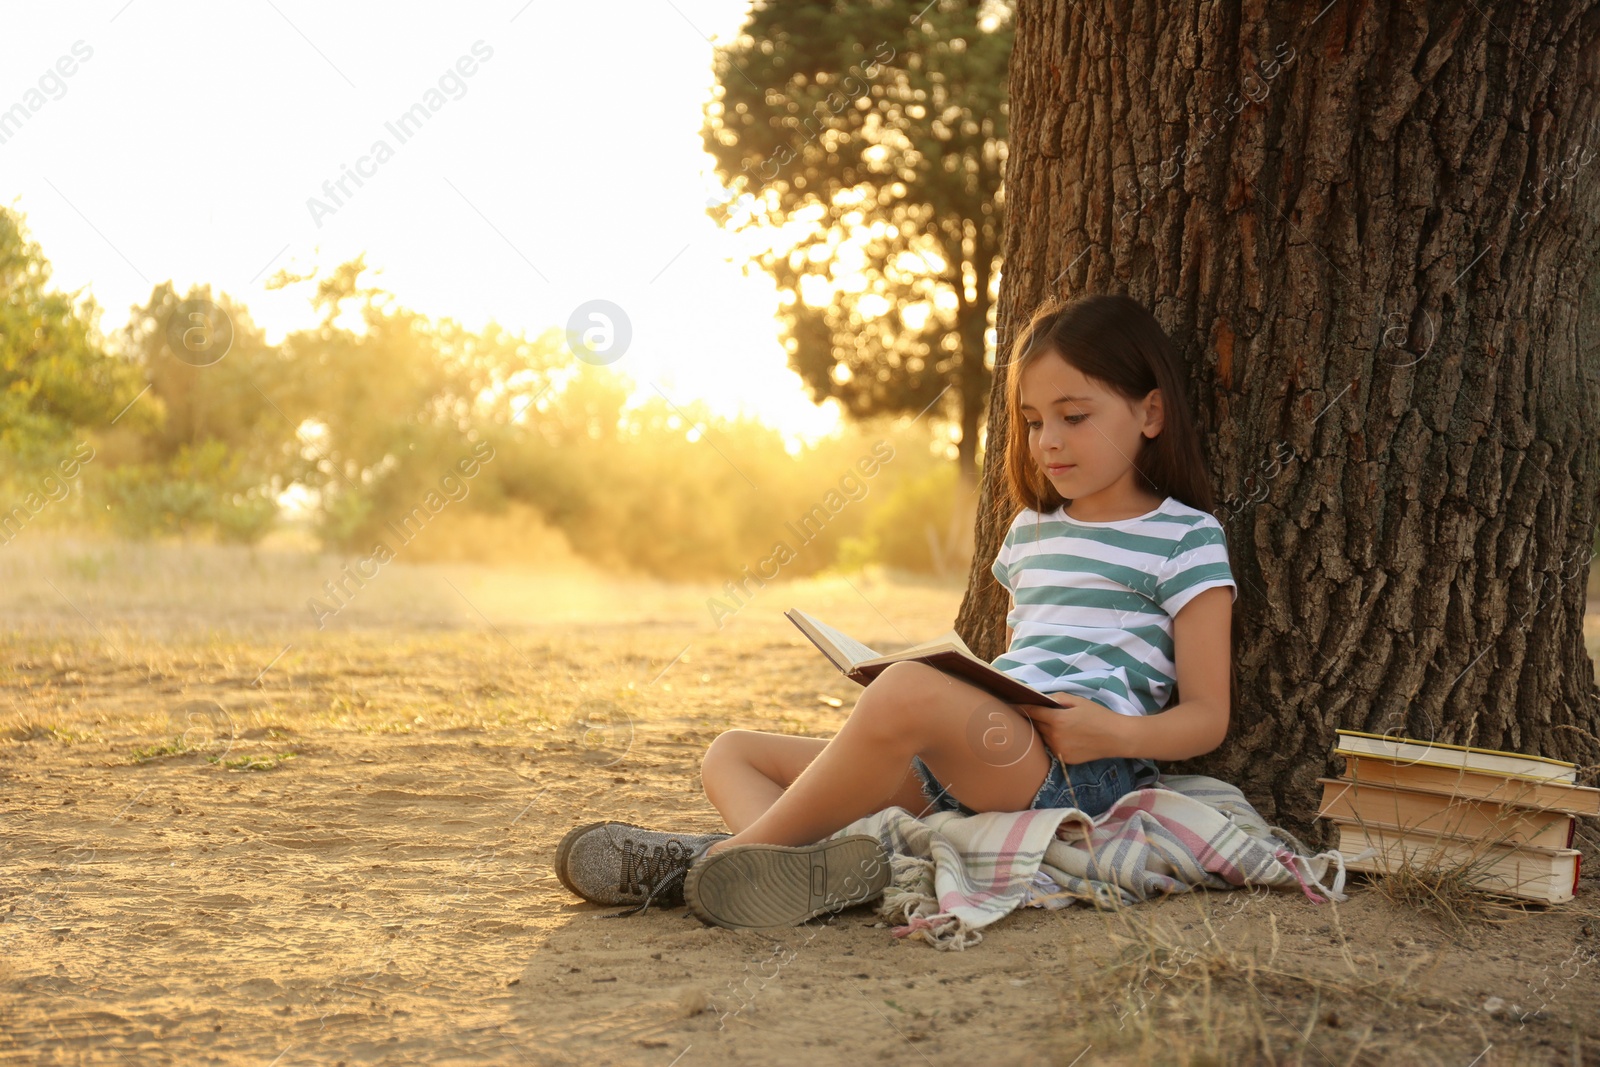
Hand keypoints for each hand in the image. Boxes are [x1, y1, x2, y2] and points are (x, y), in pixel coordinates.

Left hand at [1009, 693, 1129, 763]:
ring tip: (1049, 724)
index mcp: (1057, 719)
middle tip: (1028, 712)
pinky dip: (1052, 741)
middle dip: (1032, 719)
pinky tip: (1061, 736)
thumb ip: (1057, 698)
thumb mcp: (1078, 701)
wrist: (1116, 737)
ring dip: (1042, 730)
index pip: (1031, 712)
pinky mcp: (1064, 759)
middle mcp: (1055, 736)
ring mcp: (1059, 750)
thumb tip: (1041, 699)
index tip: (1009, 704)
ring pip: (1042, 737)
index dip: (1019, 707)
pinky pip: (1052, 747)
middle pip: (1035, 725)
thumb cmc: (1098, 715)